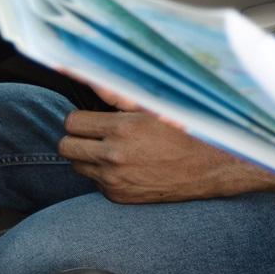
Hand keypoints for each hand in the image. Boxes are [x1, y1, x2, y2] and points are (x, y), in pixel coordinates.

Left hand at [58, 87, 274, 202]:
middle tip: (94, 134)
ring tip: (110, 150)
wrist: (208, 170)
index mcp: (122, 128)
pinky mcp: (118, 196)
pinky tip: (125, 166)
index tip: (92, 119)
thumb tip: (88, 77)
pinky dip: (103, 174)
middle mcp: (113, 156)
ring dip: (87, 157)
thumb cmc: (184, 132)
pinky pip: (94, 182)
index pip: (72, 122)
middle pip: (66, 146)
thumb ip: (116, 94)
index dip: (81, 118)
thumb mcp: (153, 107)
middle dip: (77, 138)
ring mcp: (114, 179)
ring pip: (76, 166)